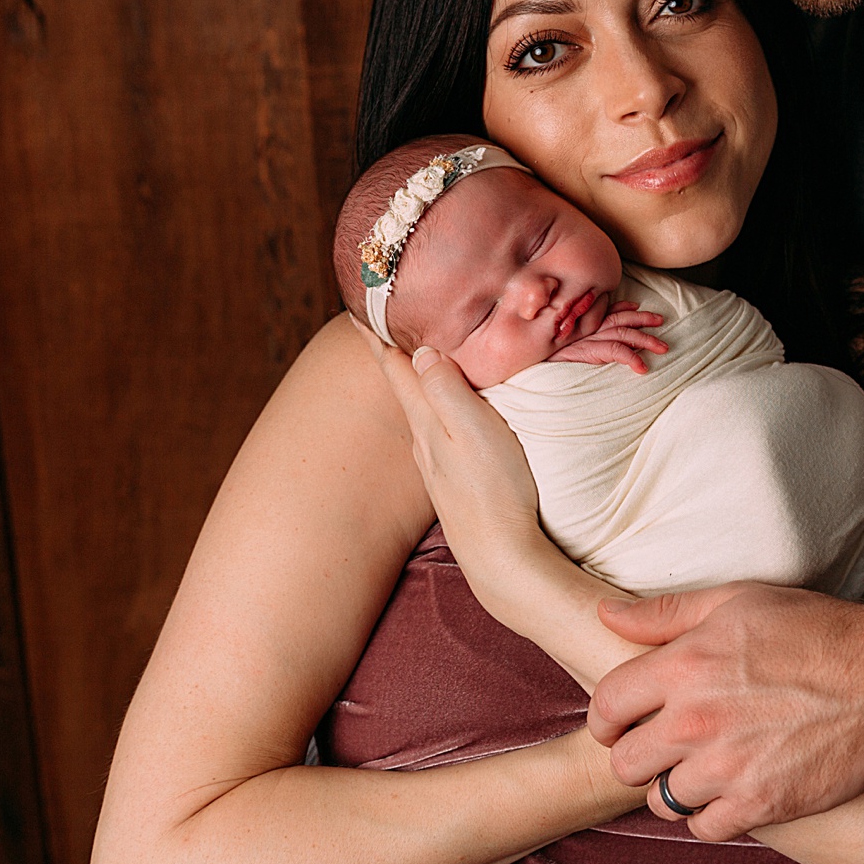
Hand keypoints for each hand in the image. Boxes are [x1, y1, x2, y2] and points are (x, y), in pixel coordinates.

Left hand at [359, 321, 547, 572]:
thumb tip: (421, 350)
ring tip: (416, 356)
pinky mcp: (453, 480)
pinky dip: (436, 407)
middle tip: (383, 320)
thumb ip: (447, 389)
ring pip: (420, 408)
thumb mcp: (475, 430)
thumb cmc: (496, 491)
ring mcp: (437, 463)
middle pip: (403, 384)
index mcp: (426, 420)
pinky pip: (438, 429)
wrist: (502, 558)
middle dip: (393, 350)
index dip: (379, 334)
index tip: (361, 305)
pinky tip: (446, 412)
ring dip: (415, 378)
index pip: (396, 366)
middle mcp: (424, 440)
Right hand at [543, 301, 665, 373]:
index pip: (605, 312)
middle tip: (661, 321)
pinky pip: (615, 352)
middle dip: (643, 319)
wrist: (520, 355)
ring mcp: (588, 338)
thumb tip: (585, 334)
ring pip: (624, 334)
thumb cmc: (534, 350)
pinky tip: (642, 367)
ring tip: (663, 348)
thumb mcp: (553, 340)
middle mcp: (586, 327)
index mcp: (580, 323)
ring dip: (646, 340)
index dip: (623, 308)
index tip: (637, 306)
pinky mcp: (588, 351)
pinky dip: (631, 358)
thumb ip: (571, 333)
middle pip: (620, 319)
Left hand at [587, 584, 863, 841]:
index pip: (606, 705)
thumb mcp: (739, 601)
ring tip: (699, 770)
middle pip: (624, 762)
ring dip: (674, 788)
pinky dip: (710, 816)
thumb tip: (603, 616)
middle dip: (637, 755)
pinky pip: (704, 829)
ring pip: (661, 801)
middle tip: (660, 748)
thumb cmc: (818, 632)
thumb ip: (666, 613)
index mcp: (684, 665)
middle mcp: (696, 720)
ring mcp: (728, 767)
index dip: (605, 717)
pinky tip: (728, 792)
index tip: (617, 723)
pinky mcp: (761, 804)